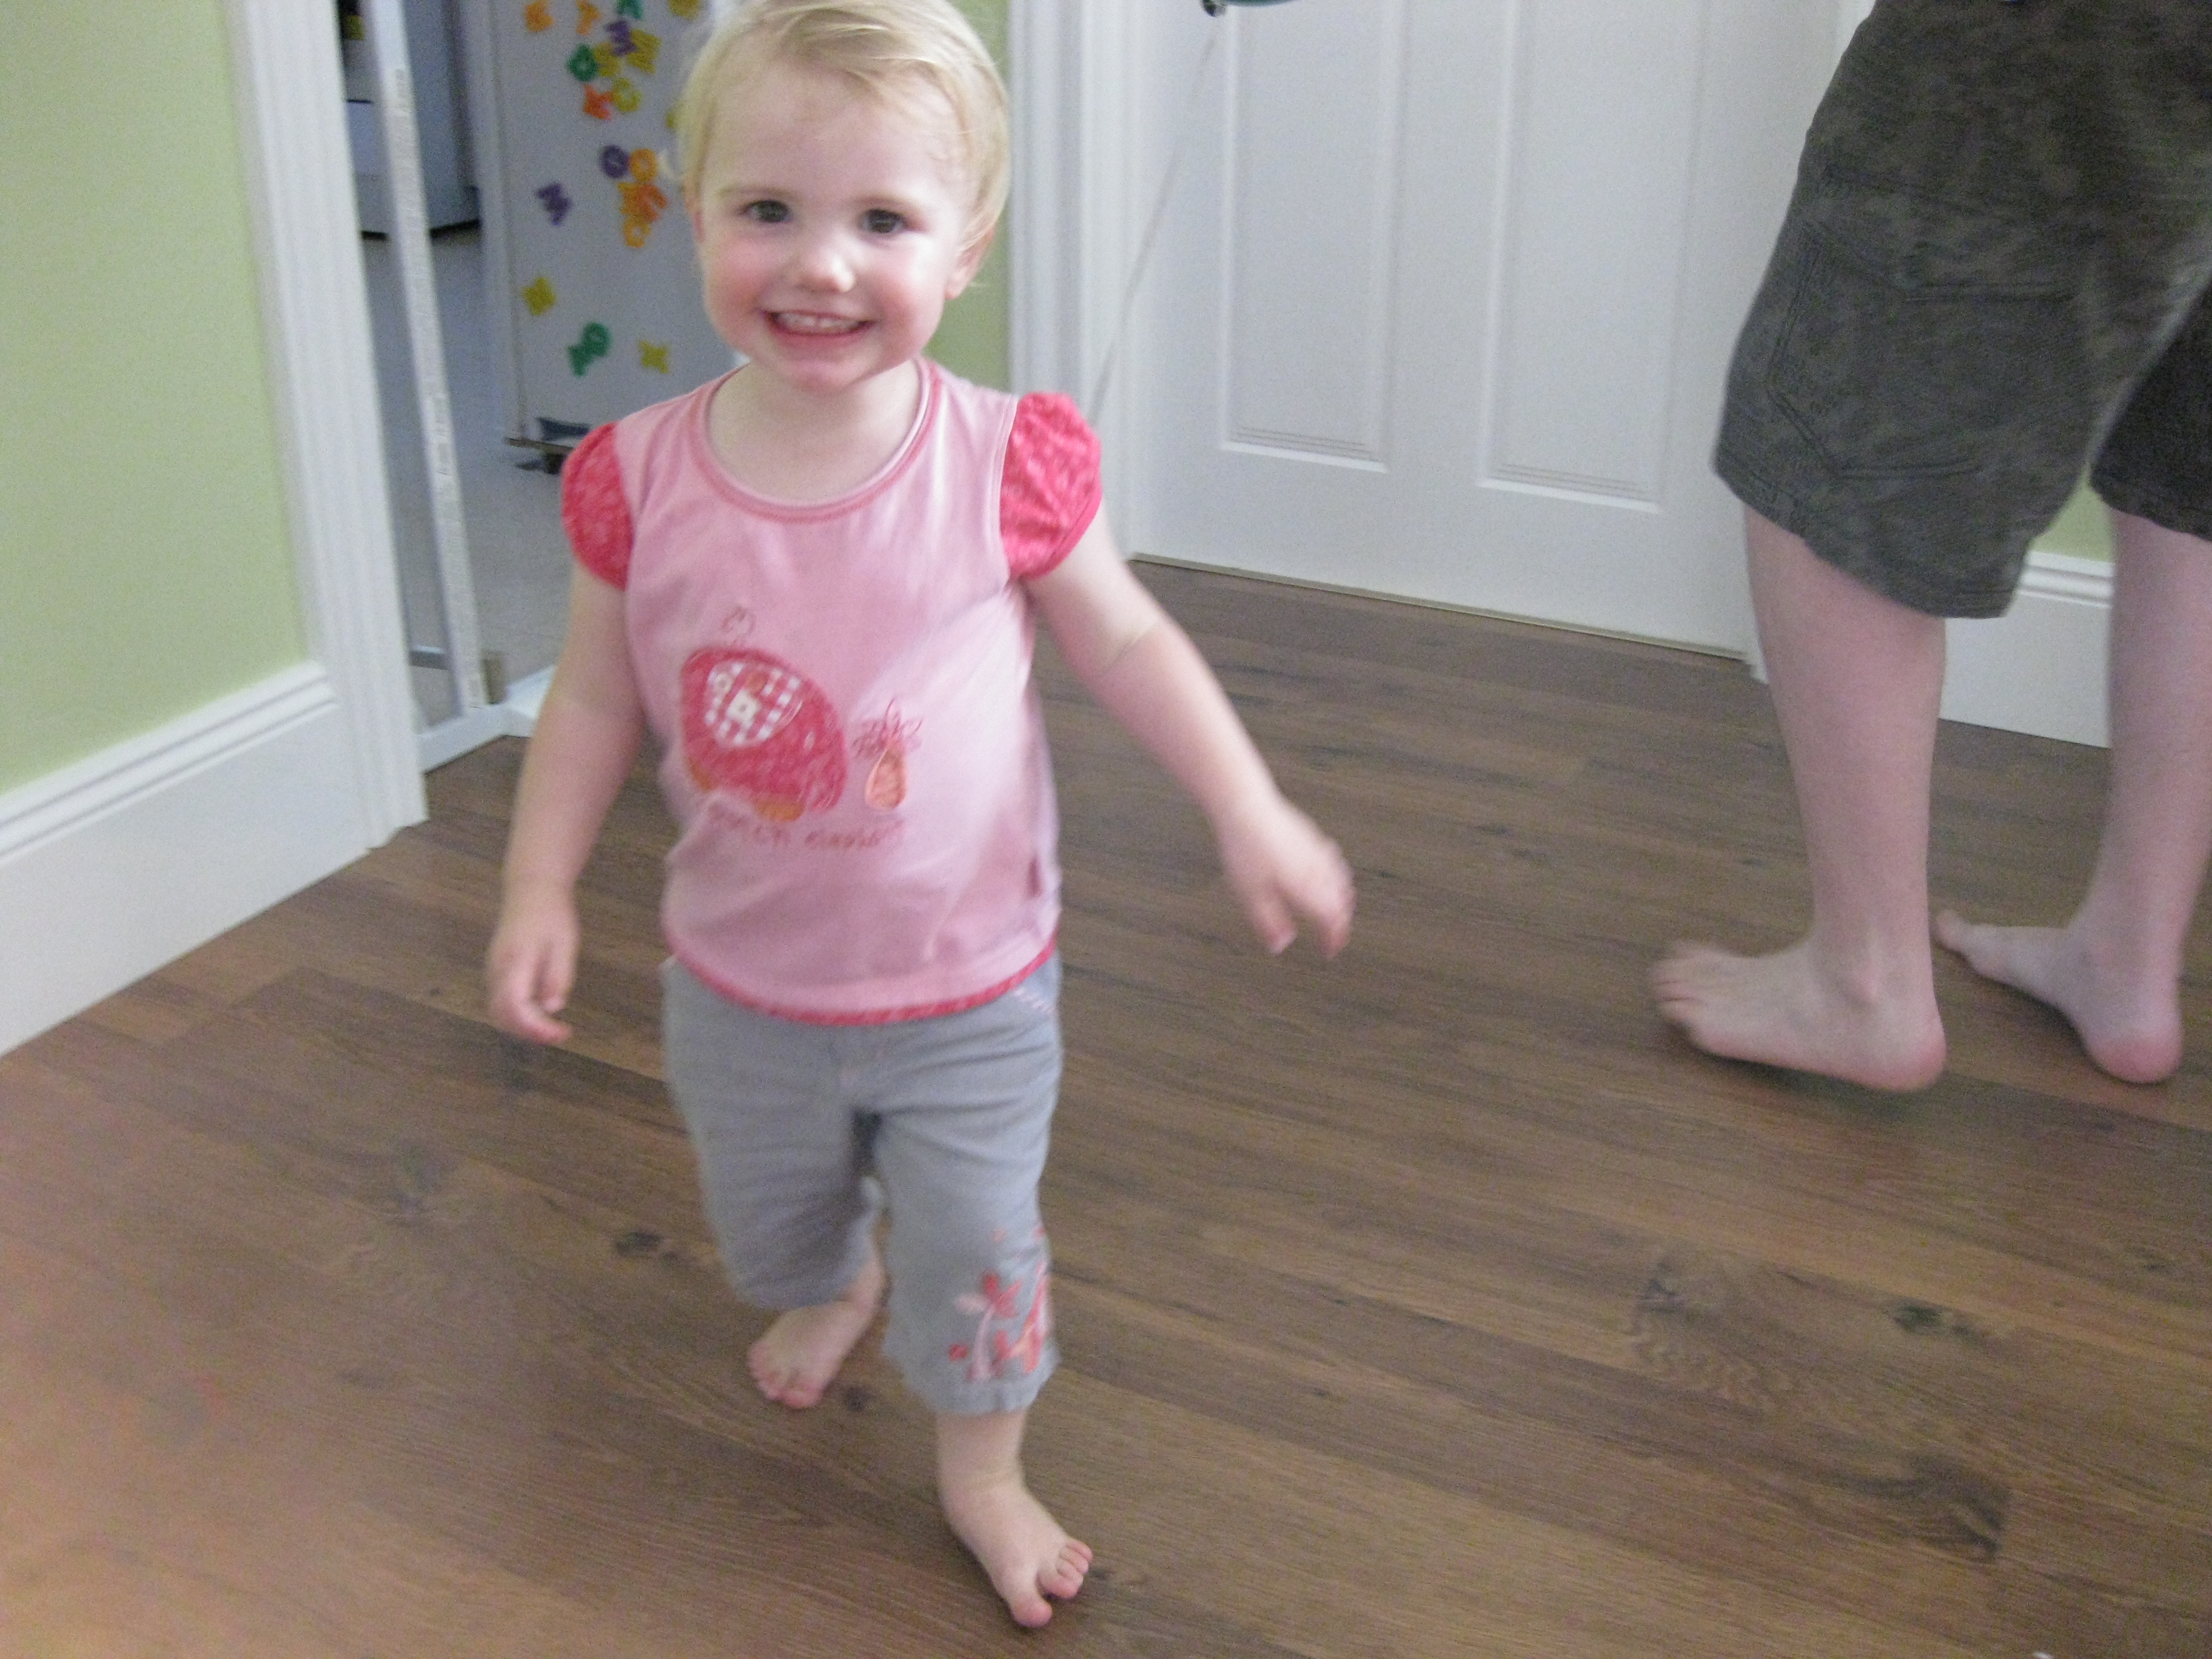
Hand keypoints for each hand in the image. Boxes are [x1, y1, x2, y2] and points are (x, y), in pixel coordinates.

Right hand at [485, 884, 581, 1042]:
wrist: (531, 889)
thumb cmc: (552, 915)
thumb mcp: (565, 944)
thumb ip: (558, 976)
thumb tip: (553, 1008)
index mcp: (514, 962)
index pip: (516, 1007)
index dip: (536, 1028)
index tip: (561, 1033)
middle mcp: (497, 969)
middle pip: (502, 1015)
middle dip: (530, 1033)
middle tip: (560, 1034)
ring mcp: (492, 970)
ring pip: (498, 1011)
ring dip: (522, 1027)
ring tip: (551, 1029)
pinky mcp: (496, 970)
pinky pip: (500, 1001)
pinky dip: (517, 1015)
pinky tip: (540, 1014)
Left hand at [1218, 794, 1353, 957]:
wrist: (1245, 806)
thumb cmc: (1246, 848)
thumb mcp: (1250, 895)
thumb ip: (1268, 922)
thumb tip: (1280, 945)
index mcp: (1307, 887)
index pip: (1332, 920)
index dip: (1334, 939)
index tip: (1330, 951)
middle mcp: (1317, 869)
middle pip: (1342, 901)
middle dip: (1341, 921)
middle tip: (1333, 935)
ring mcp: (1317, 850)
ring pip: (1342, 880)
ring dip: (1342, 899)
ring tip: (1337, 909)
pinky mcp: (1311, 836)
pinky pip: (1333, 861)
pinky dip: (1336, 876)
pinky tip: (1328, 873)